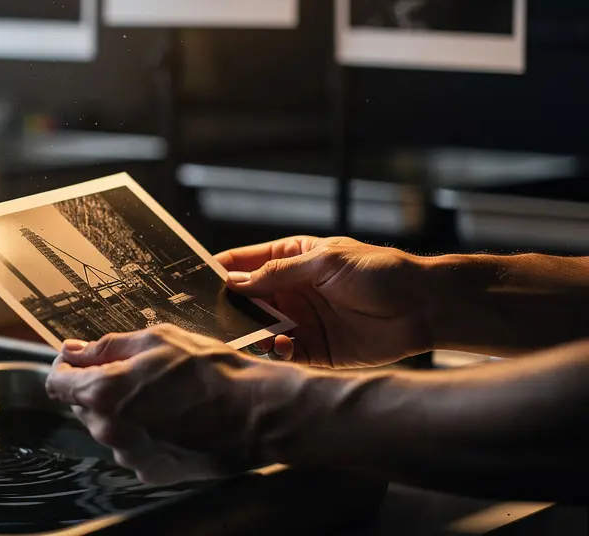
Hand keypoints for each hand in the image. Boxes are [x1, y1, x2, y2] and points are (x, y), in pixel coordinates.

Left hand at [45, 324, 295, 485]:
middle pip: (82, 405)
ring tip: (162, 394)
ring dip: (122, 411)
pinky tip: (172, 418)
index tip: (80, 357)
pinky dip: (143, 433)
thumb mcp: (156, 339)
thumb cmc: (210, 371)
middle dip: (98, 386)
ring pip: (108, 428)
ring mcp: (131, 456)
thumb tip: (74, 350)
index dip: (66, 365)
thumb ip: (106, 347)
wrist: (255, 412)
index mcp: (103, 393)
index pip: (56, 381)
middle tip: (136, 370)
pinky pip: (133, 448)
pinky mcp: (153, 472)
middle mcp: (110, 431)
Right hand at [216, 236, 430, 368]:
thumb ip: (278, 274)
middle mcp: (288, 292)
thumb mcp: (325, 262)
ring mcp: (298, 321)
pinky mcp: (312, 350)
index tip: (190, 282)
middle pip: (243, 301)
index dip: (217, 271)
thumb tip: (234, 281)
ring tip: (245, 335)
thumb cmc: (381, 272)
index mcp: (289, 260)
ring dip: (247, 334)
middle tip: (206, 319)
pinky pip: (280, 354)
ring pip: (257, 330)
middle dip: (224, 309)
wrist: (424, 308)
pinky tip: (278, 347)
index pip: (242, 264)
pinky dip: (272, 353)